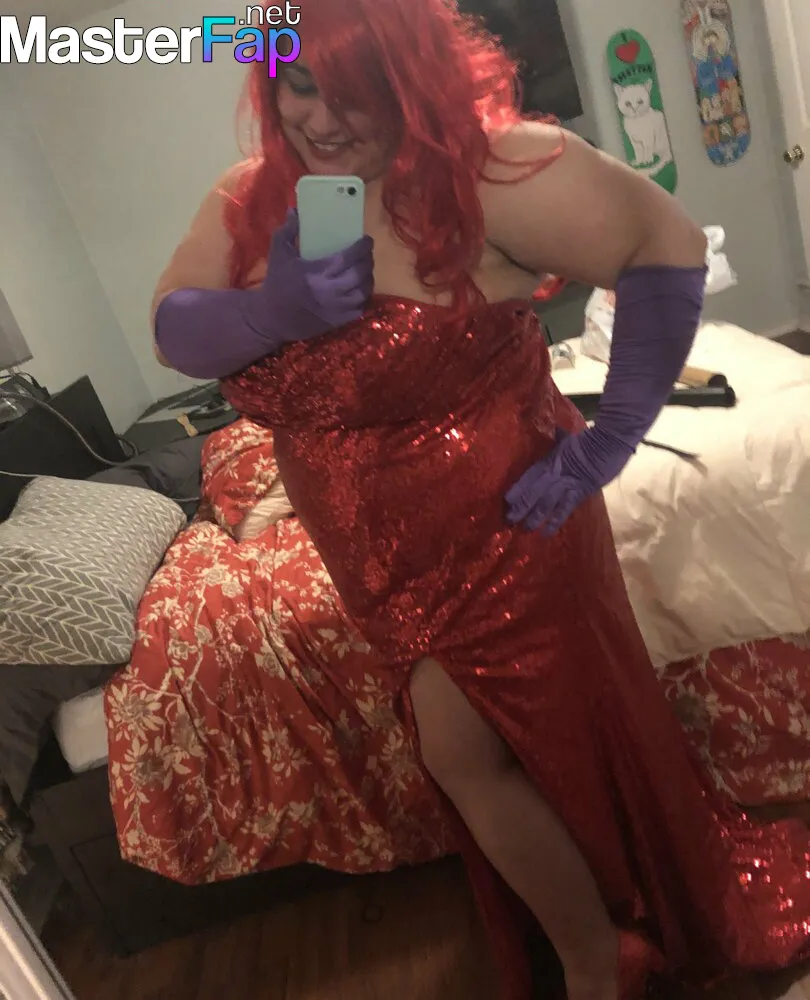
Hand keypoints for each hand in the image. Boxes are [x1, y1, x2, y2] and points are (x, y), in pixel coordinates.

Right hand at [253, 208, 373, 345]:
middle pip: (361, 274)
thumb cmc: (277, 283)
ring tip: (365, 269)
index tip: (367, 239)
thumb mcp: (278, 253)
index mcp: (317, 272)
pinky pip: (361, 308)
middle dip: (368, 261)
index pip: (349, 258)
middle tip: (367, 253)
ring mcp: (336, 309)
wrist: (272, 318)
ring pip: (364, 291)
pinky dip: (364, 296)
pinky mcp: (338, 321)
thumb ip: (288, 230)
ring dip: (368, 278)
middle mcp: (330, 291)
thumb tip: (296, 210)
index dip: (363, 247)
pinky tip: (360, 288)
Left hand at [505, 425, 633, 536]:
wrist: (610, 440)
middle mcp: (554, 473)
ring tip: (525, 529)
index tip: (506, 500)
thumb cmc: (591, 438)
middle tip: (509, 520)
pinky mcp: (579, 492)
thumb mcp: (569, 438)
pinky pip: (564, 509)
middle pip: (532, 492)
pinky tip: (546, 533)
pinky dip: (555, 521)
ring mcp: (566, 484)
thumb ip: (560, 438)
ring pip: (545, 503)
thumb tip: (556, 429)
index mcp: (550, 460)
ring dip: (534, 517)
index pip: (529, 476)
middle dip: (520, 507)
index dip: (517, 489)